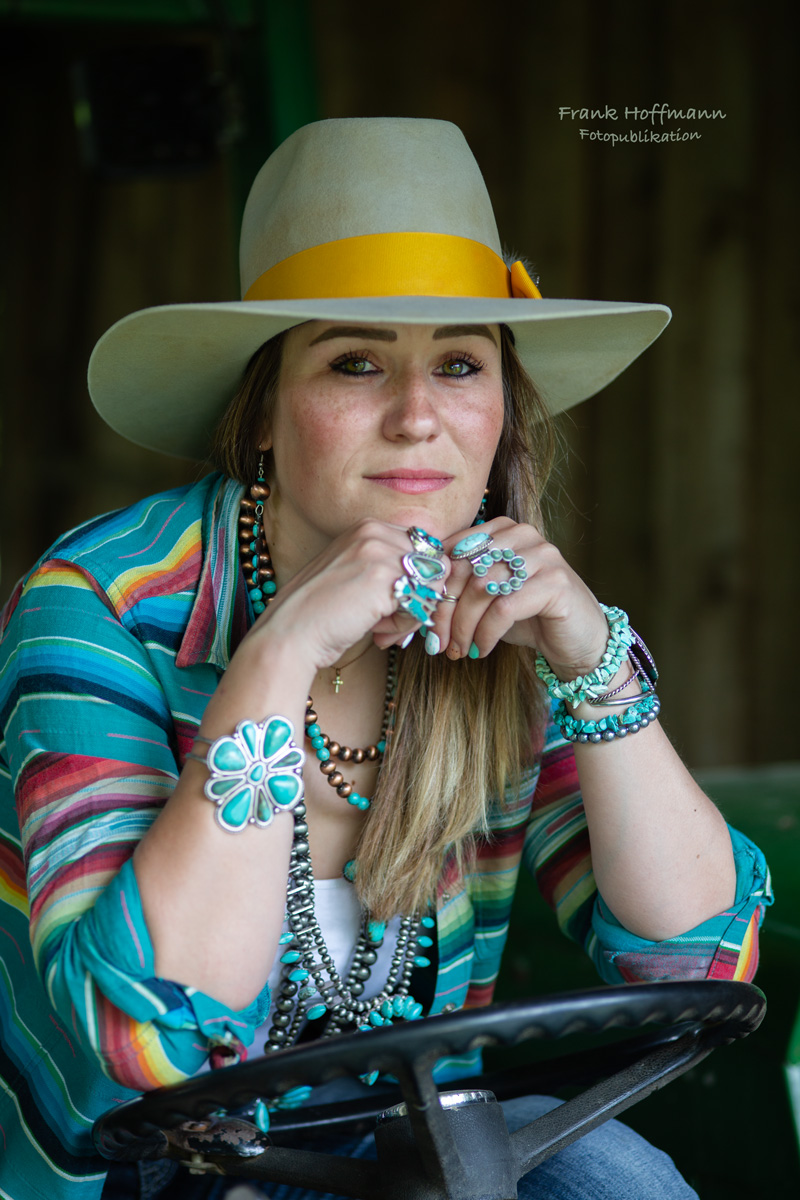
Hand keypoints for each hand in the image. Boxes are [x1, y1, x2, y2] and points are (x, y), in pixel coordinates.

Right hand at [243, 519, 449, 672]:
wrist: (290, 634)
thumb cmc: (320, 614)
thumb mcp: (355, 575)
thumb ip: (389, 568)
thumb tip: (435, 581)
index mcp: (367, 527)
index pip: (423, 549)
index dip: (415, 582)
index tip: (392, 605)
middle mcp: (374, 531)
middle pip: (433, 564)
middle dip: (419, 597)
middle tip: (390, 622)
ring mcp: (380, 551)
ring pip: (432, 583)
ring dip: (413, 612)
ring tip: (383, 627)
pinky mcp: (384, 576)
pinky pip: (423, 602)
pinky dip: (406, 624)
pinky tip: (379, 631)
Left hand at [431, 518, 608, 678]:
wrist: (580, 640)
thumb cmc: (530, 618)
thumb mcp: (490, 599)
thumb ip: (461, 589)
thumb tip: (419, 603)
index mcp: (502, 530)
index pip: (453, 552)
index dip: (434, 589)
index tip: (424, 623)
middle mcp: (522, 535)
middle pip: (464, 569)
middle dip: (445, 611)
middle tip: (438, 643)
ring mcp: (543, 556)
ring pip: (481, 588)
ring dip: (464, 626)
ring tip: (459, 650)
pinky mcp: (556, 583)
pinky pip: (504, 608)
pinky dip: (486, 633)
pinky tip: (482, 649)